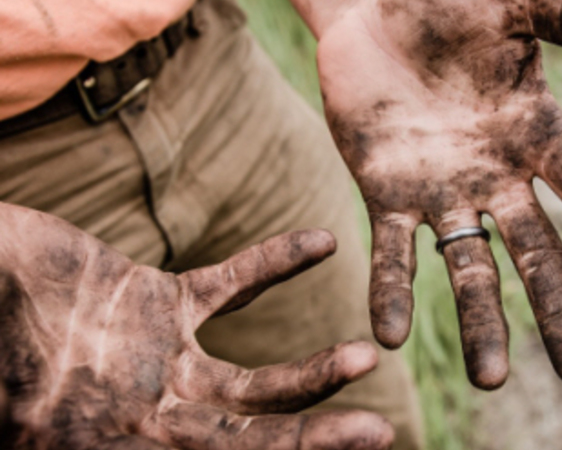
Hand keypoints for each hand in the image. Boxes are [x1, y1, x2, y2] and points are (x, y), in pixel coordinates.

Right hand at [0, 203, 392, 449]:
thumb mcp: (16, 413)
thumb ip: (75, 428)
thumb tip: (129, 442)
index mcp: (121, 445)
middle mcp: (152, 414)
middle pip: (250, 437)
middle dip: (313, 439)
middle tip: (380, 434)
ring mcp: (159, 360)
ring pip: (253, 378)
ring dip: (312, 370)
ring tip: (366, 356)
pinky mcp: (157, 302)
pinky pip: (231, 283)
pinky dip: (275, 263)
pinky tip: (321, 243)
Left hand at [311, 0, 561, 388]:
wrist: (373, 11)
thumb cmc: (447, 5)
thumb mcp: (511, 6)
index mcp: (535, 132)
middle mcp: (495, 174)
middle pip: (536, 251)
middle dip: (556, 310)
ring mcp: (441, 191)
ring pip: (466, 266)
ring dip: (479, 321)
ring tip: (488, 380)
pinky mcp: (385, 194)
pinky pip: (390, 251)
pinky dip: (391, 291)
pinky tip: (389, 336)